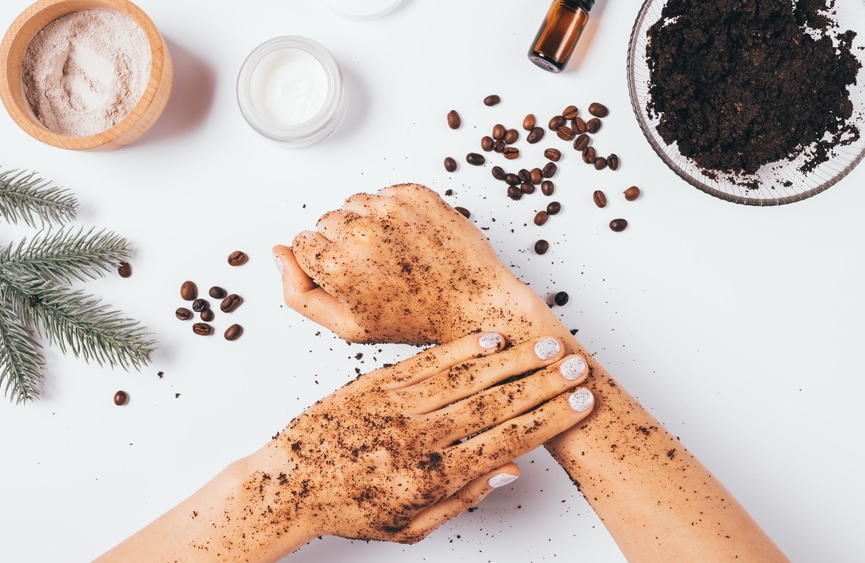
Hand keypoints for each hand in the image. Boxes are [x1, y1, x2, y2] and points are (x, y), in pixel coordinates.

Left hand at [257, 331, 592, 543]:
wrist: (286, 484)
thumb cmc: (352, 508)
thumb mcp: (410, 525)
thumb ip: (462, 499)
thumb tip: (510, 469)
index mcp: (431, 477)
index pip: (504, 442)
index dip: (548, 420)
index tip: (579, 404)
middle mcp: (417, 438)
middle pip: (493, 405)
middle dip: (542, 385)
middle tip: (578, 367)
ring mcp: (395, 405)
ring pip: (465, 377)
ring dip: (511, 361)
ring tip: (546, 348)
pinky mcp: (374, 383)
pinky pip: (426, 361)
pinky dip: (461, 349)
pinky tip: (491, 339)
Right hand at [278, 183, 545, 344]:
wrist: (475, 304)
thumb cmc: (413, 320)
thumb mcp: (347, 327)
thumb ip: (298, 294)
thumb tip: (277, 251)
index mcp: (338, 265)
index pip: (302, 242)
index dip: (323, 262)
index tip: (349, 277)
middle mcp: (361, 231)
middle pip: (327, 220)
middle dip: (342, 241)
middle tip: (375, 268)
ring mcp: (391, 208)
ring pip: (353, 203)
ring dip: (365, 223)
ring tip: (393, 253)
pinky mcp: (416, 194)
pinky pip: (383, 192)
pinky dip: (390, 211)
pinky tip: (409, 238)